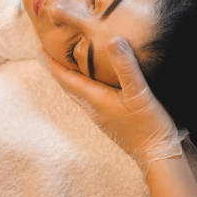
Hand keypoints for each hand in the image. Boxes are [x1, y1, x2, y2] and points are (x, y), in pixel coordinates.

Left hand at [42, 37, 183, 173]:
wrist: (157, 155)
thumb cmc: (148, 125)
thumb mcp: (139, 93)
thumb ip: (126, 67)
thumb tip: (114, 40)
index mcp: (96, 99)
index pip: (67, 79)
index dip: (52, 64)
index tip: (39, 49)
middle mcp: (94, 108)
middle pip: (68, 86)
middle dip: (57, 69)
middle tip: (48, 53)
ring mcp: (102, 116)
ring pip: (79, 93)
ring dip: (70, 78)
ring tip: (66, 63)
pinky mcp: (111, 119)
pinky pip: (90, 98)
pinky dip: (84, 85)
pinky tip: (94, 82)